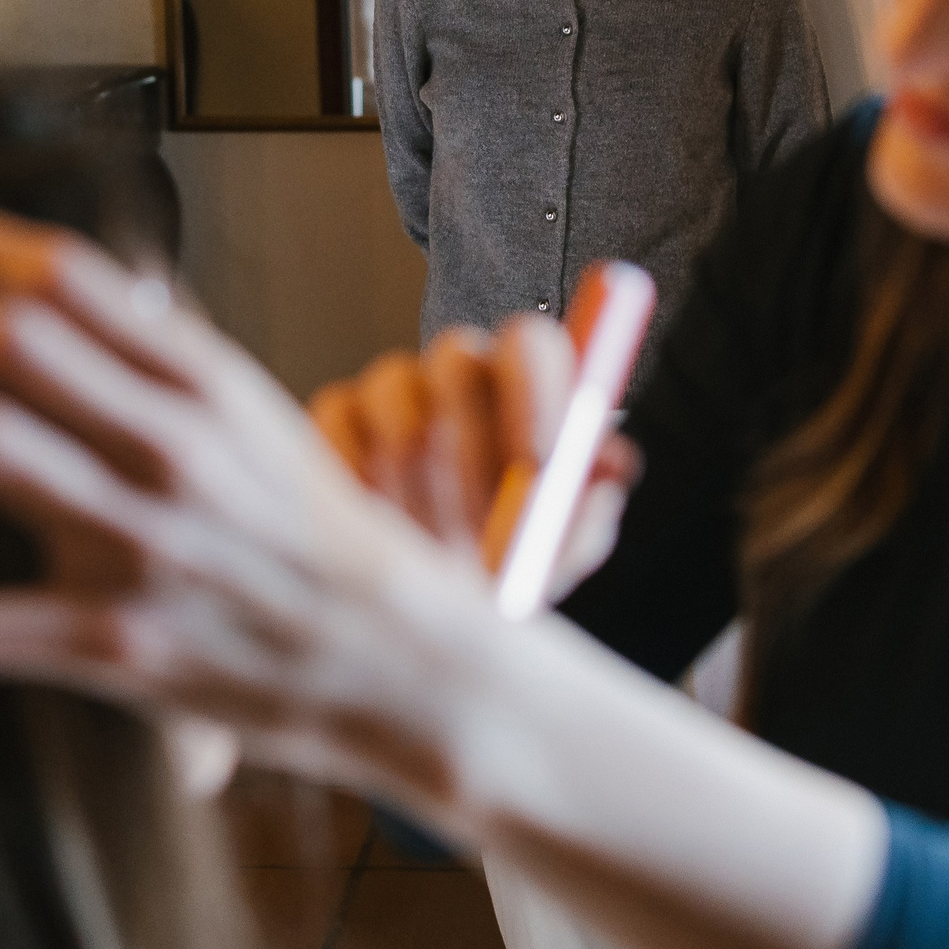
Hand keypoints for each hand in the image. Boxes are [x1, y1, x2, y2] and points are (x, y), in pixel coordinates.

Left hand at [0, 207, 518, 818]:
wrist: (396, 661)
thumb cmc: (321, 537)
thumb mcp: (261, 419)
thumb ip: (179, 356)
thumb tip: (114, 289)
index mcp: (207, 386)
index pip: (72, 281)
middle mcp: (171, 451)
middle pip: (12, 344)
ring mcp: (141, 548)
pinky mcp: (116, 645)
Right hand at [309, 320, 639, 593]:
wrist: (433, 603)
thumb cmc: (511, 564)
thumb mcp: (560, 549)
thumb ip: (588, 508)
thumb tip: (611, 463)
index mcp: (525, 382)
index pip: (530, 344)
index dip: (535, 393)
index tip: (539, 462)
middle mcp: (458, 370)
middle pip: (457, 357)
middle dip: (473, 446)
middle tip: (483, 523)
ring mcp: (391, 387)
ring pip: (401, 415)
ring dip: (423, 498)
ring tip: (441, 556)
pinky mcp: (336, 415)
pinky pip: (342, 437)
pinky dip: (364, 495)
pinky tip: (384, 541)